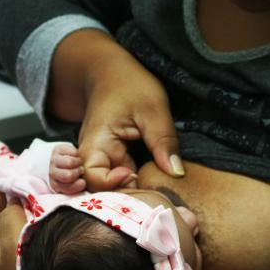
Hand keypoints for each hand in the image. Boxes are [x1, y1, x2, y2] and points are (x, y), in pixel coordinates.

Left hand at [49, 143, 85, 193]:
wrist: (55, 160)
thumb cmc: (67, 174)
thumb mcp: (71, 184)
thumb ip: (77, 187)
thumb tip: (89, 189)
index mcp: (56, 185)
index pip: (70, 188)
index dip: (80, 184)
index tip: (82, 181)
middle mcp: (52, 173)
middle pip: (69, 175)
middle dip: (78, 172)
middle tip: (80, 171)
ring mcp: (53, 160)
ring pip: (70, 162)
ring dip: (78, 162)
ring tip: (78, 163)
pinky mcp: (57, 149)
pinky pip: (72, 151)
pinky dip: (77, 154)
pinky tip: (74, 157)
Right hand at [78, 50, 184, 190]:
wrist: (112, 72)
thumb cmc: (129, 84)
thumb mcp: (153, 109)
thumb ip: (163, 141)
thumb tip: (176, 173)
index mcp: (96, 143)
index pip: (93, 178)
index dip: (112, 184)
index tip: (134, 174)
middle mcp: (94, 157)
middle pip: (102, 190)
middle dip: (127, 196)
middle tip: (154, 194)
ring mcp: (104, 160)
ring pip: (113, 188)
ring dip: (133, 192)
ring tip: (154, 192)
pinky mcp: (114, 161)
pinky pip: (122, 180)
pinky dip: (136, 184)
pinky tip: (152, 184)